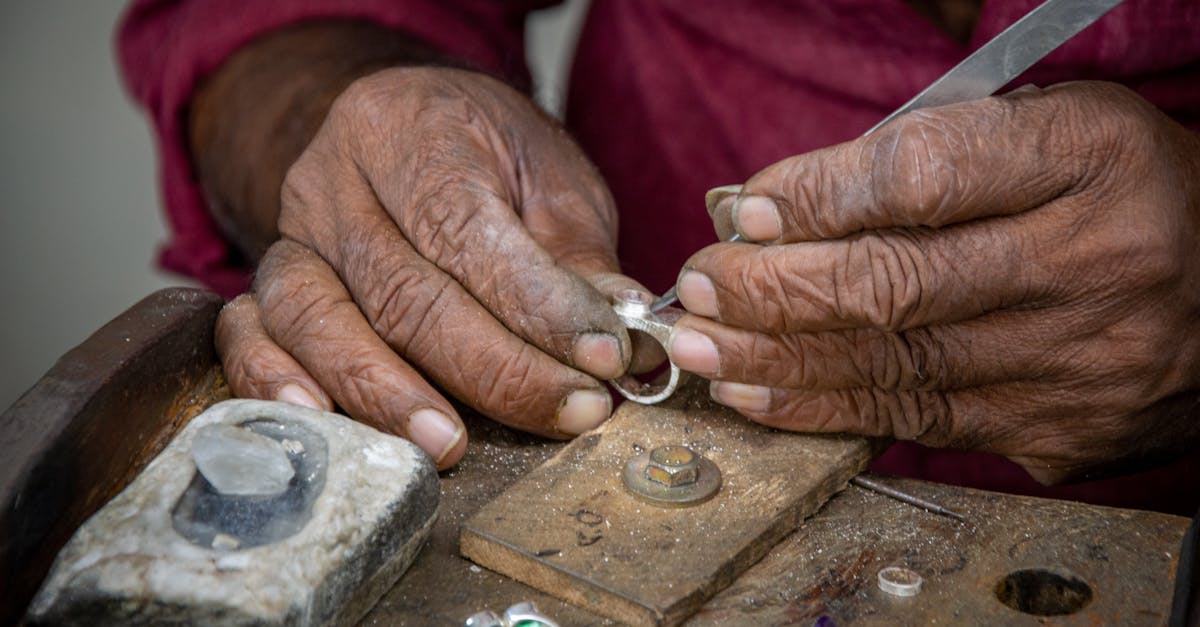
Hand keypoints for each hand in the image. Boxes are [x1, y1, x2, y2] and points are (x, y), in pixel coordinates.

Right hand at [215, 67, 656, 468]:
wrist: (404, 127)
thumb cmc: (485, 155)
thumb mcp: (549, 179)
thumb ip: (578, 259)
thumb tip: (623, 337)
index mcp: (413, 130)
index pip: (467, 230)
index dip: (538, 306)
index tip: (603, 358)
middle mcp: (335, 179)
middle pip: (403, 291)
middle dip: (494, 368)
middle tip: (570, 411)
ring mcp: (290, 234)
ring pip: (321, 320)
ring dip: (388, 394)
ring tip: (450, 445)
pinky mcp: (265, 283)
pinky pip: (247, 336)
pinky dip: (276, 383)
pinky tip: (324, 422)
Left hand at [667, 81, 1199, 482]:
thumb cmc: (1119, 195)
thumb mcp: (1050, 133)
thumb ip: (930, 158)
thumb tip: (781, 208)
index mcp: (1090, 160)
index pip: (925, 175)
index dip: (819, 195)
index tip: (746, 208)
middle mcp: (1092, 264)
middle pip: (896, 283)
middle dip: (773, 289)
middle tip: (696, 287)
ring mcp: (1079, 362)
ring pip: (894, 364)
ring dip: (777, 359)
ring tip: (701, 347)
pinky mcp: (1064, 433)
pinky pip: (922, 421)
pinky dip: (827, 408)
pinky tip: (762, 396)